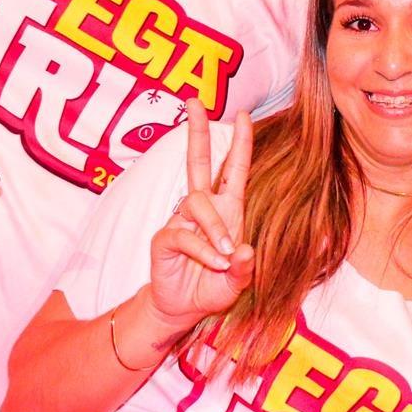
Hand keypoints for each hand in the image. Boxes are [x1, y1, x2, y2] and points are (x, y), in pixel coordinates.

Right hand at [148, 101, 254, 326]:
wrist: (182, 309)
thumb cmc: (212, 288)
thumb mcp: (238, 283)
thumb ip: (245, 269)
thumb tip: (246, 250)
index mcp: (227, 211)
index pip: (233, 170)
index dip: (239, 144)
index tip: (244, 116)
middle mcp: (204, 209)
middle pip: (198, 162)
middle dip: (198, 131)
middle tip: (195, 102)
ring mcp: (181, 221)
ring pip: (198, 204)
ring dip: (214, 229)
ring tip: (223, 257)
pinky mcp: (165, 238)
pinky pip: (183, 234)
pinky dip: (201, 248)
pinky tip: (212, 262)